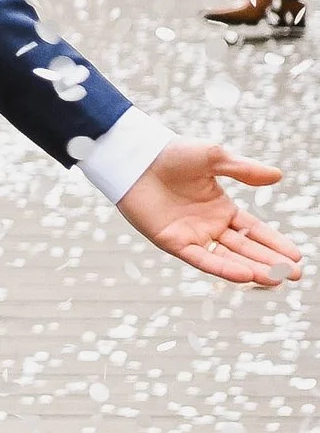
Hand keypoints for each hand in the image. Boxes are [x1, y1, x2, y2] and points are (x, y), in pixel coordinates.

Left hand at [115, 140, 301, 289]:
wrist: (136, 157)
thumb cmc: (172, 153)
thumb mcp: (214, 158)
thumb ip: (245, 170)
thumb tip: (279, 176)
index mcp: (220, 207)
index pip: (254, 231)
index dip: (275, 244)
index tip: (297, 256)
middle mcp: (209, 225)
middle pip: (246, 248)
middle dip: (271, 262)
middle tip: (297, 274)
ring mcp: (192, 235)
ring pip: (228, 258)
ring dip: (253, 269)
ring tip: (278, 279)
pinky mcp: (173, 242)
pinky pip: (202, 259)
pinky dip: (224, 268)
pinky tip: (246, 274)